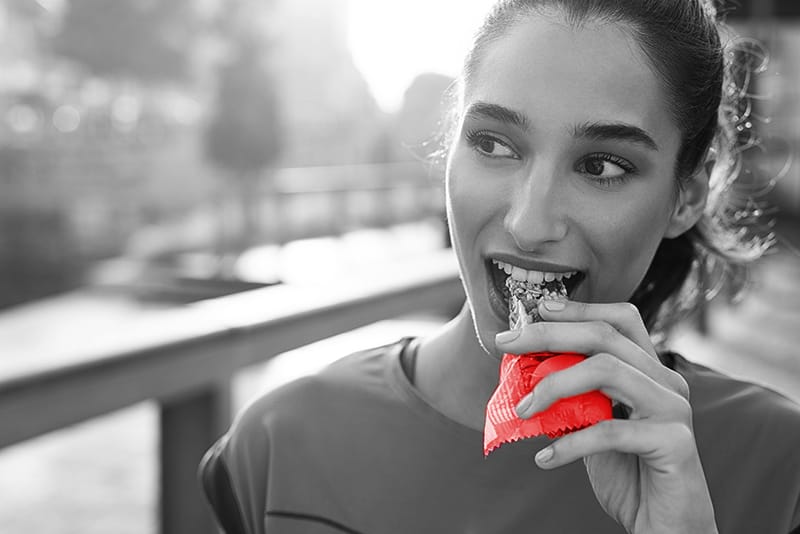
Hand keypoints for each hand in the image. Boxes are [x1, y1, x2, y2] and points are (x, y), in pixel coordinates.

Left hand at [494, 300, 717, 533]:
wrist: (664, 526)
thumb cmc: (628, 472)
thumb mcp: (593, 424)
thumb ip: (573, 396)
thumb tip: (524, 370)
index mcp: (650, 371)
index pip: (620, 319)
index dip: (579, 308)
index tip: (536, 309)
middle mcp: (667, 382)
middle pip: (605, 337)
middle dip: (549, 334)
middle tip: (506, 345)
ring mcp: (674, 410)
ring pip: (607, 370)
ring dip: (554, 385)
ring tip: (522, 409)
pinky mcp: (674, 444)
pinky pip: (609, 431)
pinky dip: (568, 444)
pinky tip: (543, 458)